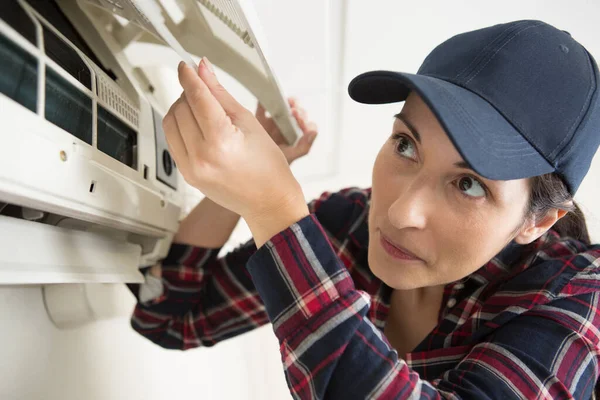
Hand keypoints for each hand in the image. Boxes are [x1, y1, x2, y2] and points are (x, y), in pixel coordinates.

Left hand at [162, 58, 308, 243]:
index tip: (185, 66)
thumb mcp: (249, 123)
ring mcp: (191, 168)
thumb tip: (204, 70)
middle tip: (205, 91)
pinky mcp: (186, 175)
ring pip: (170, 123)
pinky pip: (172, 140)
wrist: (268, 201)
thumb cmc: (268, 167)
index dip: (189, 77)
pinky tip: (197, 126)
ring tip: (202, 110)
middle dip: (189, 93)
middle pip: (180, 108)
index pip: (196, 98)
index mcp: (221, 142)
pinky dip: (181, 127)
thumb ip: (221, 95)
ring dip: (181, 109)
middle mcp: (201, 157)